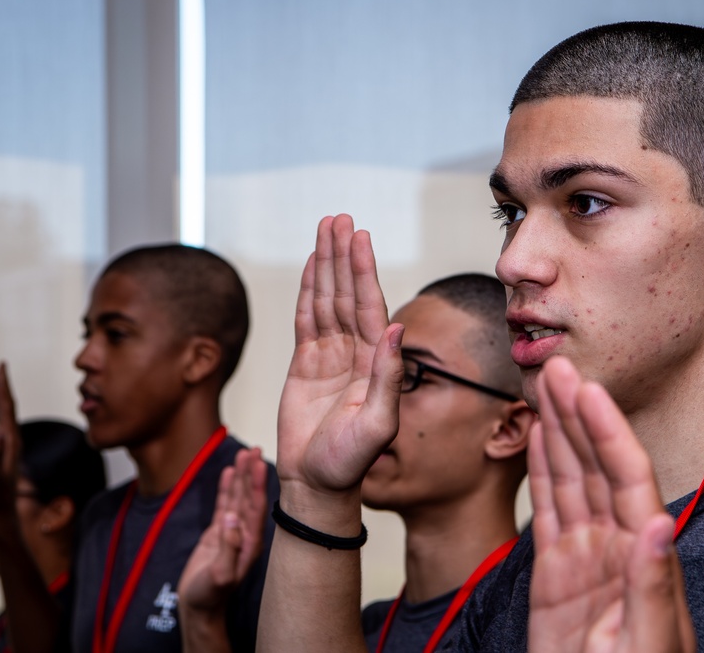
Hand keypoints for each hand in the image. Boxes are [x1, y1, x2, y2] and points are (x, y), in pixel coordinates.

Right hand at [0, 363, 21, 515]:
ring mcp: (8, 445)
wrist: (1, 513)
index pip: (7, 408)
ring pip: (5, 414)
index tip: (0, 369)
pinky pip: (0, 424)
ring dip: (0, 397)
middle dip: (3, 386)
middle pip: (8, 407)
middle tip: (0, 367)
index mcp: (11, 441)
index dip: (3, 388)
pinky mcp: (2, 452)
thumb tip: (1, 432)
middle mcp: (12, 440)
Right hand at [178, 448, 267, 614]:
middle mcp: (245, 534)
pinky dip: (227, 488)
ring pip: (238, 497)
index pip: (256, 507)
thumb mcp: (219, 576)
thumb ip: (228, 549)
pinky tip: (229, 472)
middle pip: (249, 496)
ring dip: (241, 476)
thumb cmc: (210, 596)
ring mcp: (233, 532)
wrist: (199, 607)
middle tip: (253, 449)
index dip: (257, 484)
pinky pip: (224, 505)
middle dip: (252, 473)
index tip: (259, 463)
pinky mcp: (219, 533)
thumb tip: (232, 520)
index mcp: (250, 542)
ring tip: (243, 454)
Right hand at [276, 215, 403, 501]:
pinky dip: (308, 291)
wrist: (318, 486)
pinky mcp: (306, 365)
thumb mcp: (377, 424)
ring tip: (325, 229)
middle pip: (348, 293)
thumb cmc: (350, 463)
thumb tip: (397, 328)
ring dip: (327, 265)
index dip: (362, 270)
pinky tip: (312, 266)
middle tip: (339, 218)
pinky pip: (307, 320)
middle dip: (343, 256)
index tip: (358, 236)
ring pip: (328, 300)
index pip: (369, 305)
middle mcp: (356, 352)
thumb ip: (387, 377)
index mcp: (375, 362)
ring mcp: (330, 356)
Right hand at [527, 357, 695, 652]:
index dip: (608, 431)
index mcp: (643, 557)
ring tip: (545, 386)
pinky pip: (549, 509)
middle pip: (595, 464)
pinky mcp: (557, 573)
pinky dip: (542, 469)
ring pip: (570, 478)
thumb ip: (652, 588)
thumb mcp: (649, 648)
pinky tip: (540, 439)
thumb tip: (657, 523)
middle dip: (577, 413)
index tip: (587, 390)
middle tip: (557, 366)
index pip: (626, 477)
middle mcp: (616, 545)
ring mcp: (585, 556)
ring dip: (559, 430)